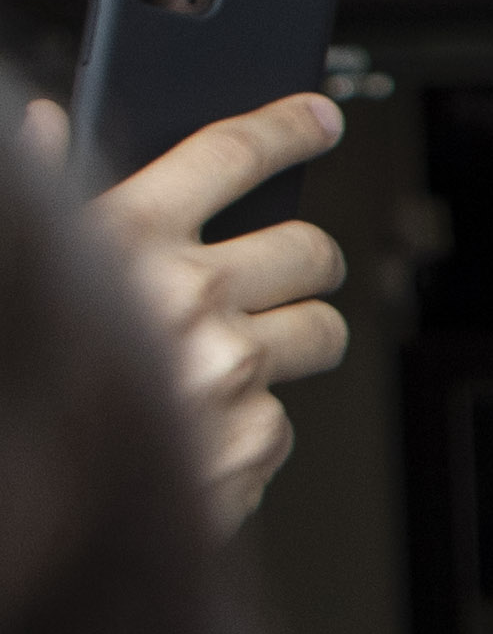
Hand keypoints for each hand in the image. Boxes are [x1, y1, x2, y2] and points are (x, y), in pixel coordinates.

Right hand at [29, 91, 345, 527]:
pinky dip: (247, 424)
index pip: (229, 153)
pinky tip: (190, 430)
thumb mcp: (17, 258)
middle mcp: (189, 299)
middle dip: (306, 259)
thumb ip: (42, 188)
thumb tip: (48, 124)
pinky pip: (284, 418)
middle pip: (311, 250)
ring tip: (235, 356)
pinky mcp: (250, 445)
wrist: (20, 512)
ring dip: (293, 338)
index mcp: (123, 237)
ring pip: (321, 333)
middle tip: (288, 272)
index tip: (318, 120)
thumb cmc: (15, 374)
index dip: (284, 128)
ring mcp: (229, 375)